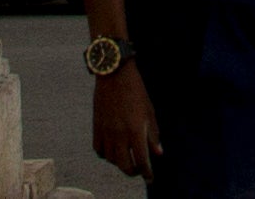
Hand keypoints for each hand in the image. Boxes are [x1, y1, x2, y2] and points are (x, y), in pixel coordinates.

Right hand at [94, 63, 159, 179]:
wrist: (114, 76)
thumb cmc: (136, 91)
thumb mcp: (149, 111)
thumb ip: (153, 134)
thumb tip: (158, 153)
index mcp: (135, 130)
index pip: (142, 160)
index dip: (147, 172)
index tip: (150, 178)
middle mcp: (120, 135)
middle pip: (124, 165)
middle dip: (133, 172)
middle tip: (138, 170)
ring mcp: (106, 132)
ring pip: (111, 159)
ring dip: (120, 163)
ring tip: (127, 159)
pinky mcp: (96, 128)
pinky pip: (99, 150)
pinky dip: (106, 155)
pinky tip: (113, 151)